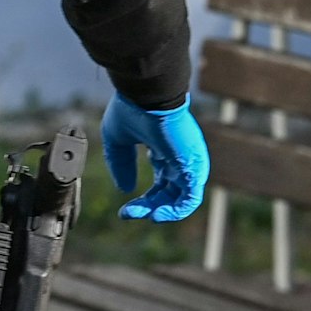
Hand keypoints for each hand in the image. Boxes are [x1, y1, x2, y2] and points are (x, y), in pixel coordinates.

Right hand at [101, 93, 208, 221]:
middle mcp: (179, 158)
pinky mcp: (193, 167)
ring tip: (144, 216)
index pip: (160, 182)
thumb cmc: (132, 109)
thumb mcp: (117, 139)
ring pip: (180, 198)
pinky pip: (189, 198)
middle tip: (128, 214)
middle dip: (149, 206)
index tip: (125, 210)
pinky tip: (156, 215)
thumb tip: (125, 189)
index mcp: (164, 150)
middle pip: (169, 193)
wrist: (147, 95)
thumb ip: (120, 164)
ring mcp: (188, 163)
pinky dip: (175, 210)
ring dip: (162, 211)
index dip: (143, 199)